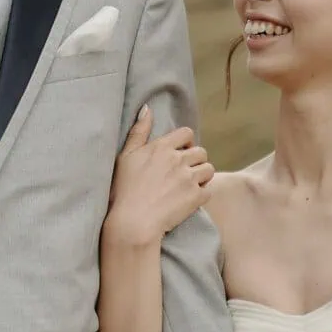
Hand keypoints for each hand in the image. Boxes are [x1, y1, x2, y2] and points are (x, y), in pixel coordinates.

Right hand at [107, 106, 213, 244]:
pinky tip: (189, 200)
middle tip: (183, 173)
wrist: (132, 222)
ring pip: (209, 170)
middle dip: (195, 161)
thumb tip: (147, 108)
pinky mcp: (196, 197)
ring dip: (201, 176)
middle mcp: (178, 159)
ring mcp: (189, 178)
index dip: (186, 142)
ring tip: (188, 186)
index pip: (186, 133)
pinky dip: (202, 195)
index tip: (179, 153)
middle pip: (201, 152)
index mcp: (162, 147)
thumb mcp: (126, 156)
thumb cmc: (123, 190)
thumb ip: (139, 131)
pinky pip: (208, 191)